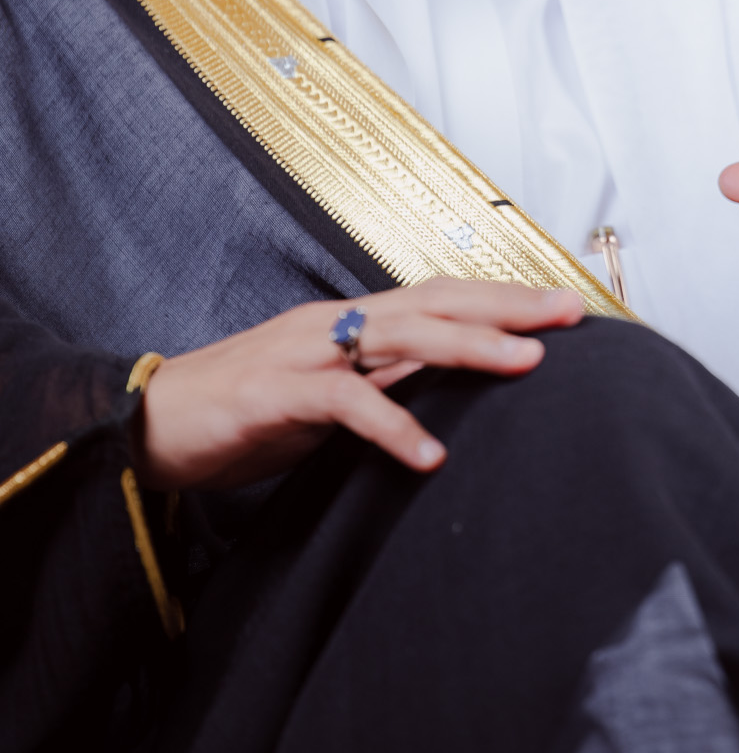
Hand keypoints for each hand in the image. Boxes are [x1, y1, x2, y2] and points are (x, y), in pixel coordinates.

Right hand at [132, 279, 583, 491]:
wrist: (150, 424)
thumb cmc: (243, 413)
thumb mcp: (329, 397)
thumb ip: (385, 385)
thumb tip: (451, 389)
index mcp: (352, 322)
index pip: (442, 297)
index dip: (505, 299)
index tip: (568, 307)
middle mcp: (335, 324)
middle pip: (437, 303)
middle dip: (510, 307)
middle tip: (574, 315)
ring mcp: (305, 352)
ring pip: (402, 337)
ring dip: (470, 348)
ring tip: (529, 364)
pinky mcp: (277, 393)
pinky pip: (344, 403)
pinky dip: (392, 426)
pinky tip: (431, 455)